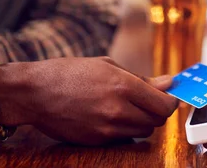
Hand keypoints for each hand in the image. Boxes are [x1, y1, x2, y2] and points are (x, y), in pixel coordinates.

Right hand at [0, 57, 177, 144]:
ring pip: (143, 131)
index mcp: (123, 86)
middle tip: (149, 100)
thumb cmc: (70, 73)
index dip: (171, 101)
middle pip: (157, 120)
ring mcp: (107, 128)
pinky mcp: (97, 141)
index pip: (164, 104)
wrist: (35, 93)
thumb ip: (141, 78)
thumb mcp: (108, 66)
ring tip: (127, 106)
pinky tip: (112, 115)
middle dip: (157, 111)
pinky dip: (125, 128)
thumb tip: (168, 83)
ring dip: (142, 120)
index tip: (169, 96)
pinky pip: (124, 138)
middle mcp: (118, 110)